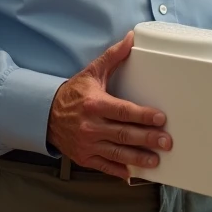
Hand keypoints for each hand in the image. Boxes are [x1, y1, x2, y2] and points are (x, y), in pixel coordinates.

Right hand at [46, 31, 170, 179]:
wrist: (45, 115)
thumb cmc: (73, 93)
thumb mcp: (92, 72)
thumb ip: (114, 57)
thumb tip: (131, 39)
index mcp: (95, 104)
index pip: (124, 111)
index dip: (143, 116)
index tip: (161, 119)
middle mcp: (91, 126)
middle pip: (124, 134)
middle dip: (147, 139)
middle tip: (166, 142)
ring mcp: (87, 144)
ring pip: (116, 153)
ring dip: (137, 158)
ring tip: (155, 160)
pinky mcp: (84, 157)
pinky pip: (104, 166)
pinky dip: (117, 170)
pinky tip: (131, 173)